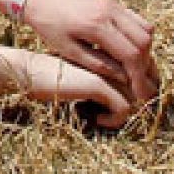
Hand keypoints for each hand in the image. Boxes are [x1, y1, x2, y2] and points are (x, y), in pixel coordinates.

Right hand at [20, 52, 139, 129]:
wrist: (29, 70)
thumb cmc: (54, 73)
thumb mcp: (84, 73)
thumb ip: (107, 78)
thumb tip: (131, 101)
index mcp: (111, 53)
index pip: (142, 75)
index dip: (137, 93)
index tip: (119, 108)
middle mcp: (113, 59)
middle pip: (143, 88)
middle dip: (134, 107)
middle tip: (112, 116)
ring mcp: (108, 70)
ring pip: (137, 100)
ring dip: (123, 115)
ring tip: (102, 117)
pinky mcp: (100, 84)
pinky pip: (124, 109)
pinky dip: (114, 120)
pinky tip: (97, 119)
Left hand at [22, 0, 158, 112]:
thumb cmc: (47, 25)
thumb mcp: (67, 49)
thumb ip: (97, 64)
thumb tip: (125, 78)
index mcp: (96, 25)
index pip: (131, 54)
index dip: (139, 77)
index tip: (142, 94)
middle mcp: (109, 11)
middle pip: (144, 42)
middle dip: (146, 65)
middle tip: (141, 82)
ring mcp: (112, 3)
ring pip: (145, 29)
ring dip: (145, 50)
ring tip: (135, 67)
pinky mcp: (111, 1)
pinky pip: (136, 19)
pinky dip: (139, 35)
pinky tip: (129, 49)